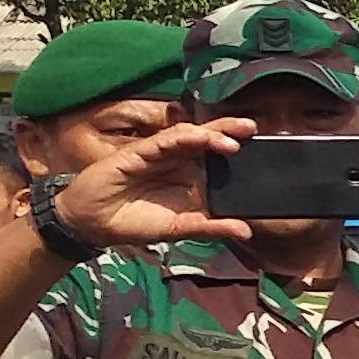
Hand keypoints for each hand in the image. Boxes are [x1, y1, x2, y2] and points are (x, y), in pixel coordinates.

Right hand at [50, 117, 258, 247]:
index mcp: (190, 176)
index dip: (238, 151)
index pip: (218, 159)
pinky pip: (163, 140)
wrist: (92, 224)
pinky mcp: (138, 152)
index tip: (266, 150)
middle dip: (230, 130)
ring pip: (189, 135)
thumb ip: (210, 227)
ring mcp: (159, 153)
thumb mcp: (178, 228)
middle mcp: (177, 160)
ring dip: (211, 134)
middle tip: (253, 127)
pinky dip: (182, 137)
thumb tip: (247, 230)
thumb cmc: (135, 222)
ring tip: (232, 139)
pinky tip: (199, 137)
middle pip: (208, 140)